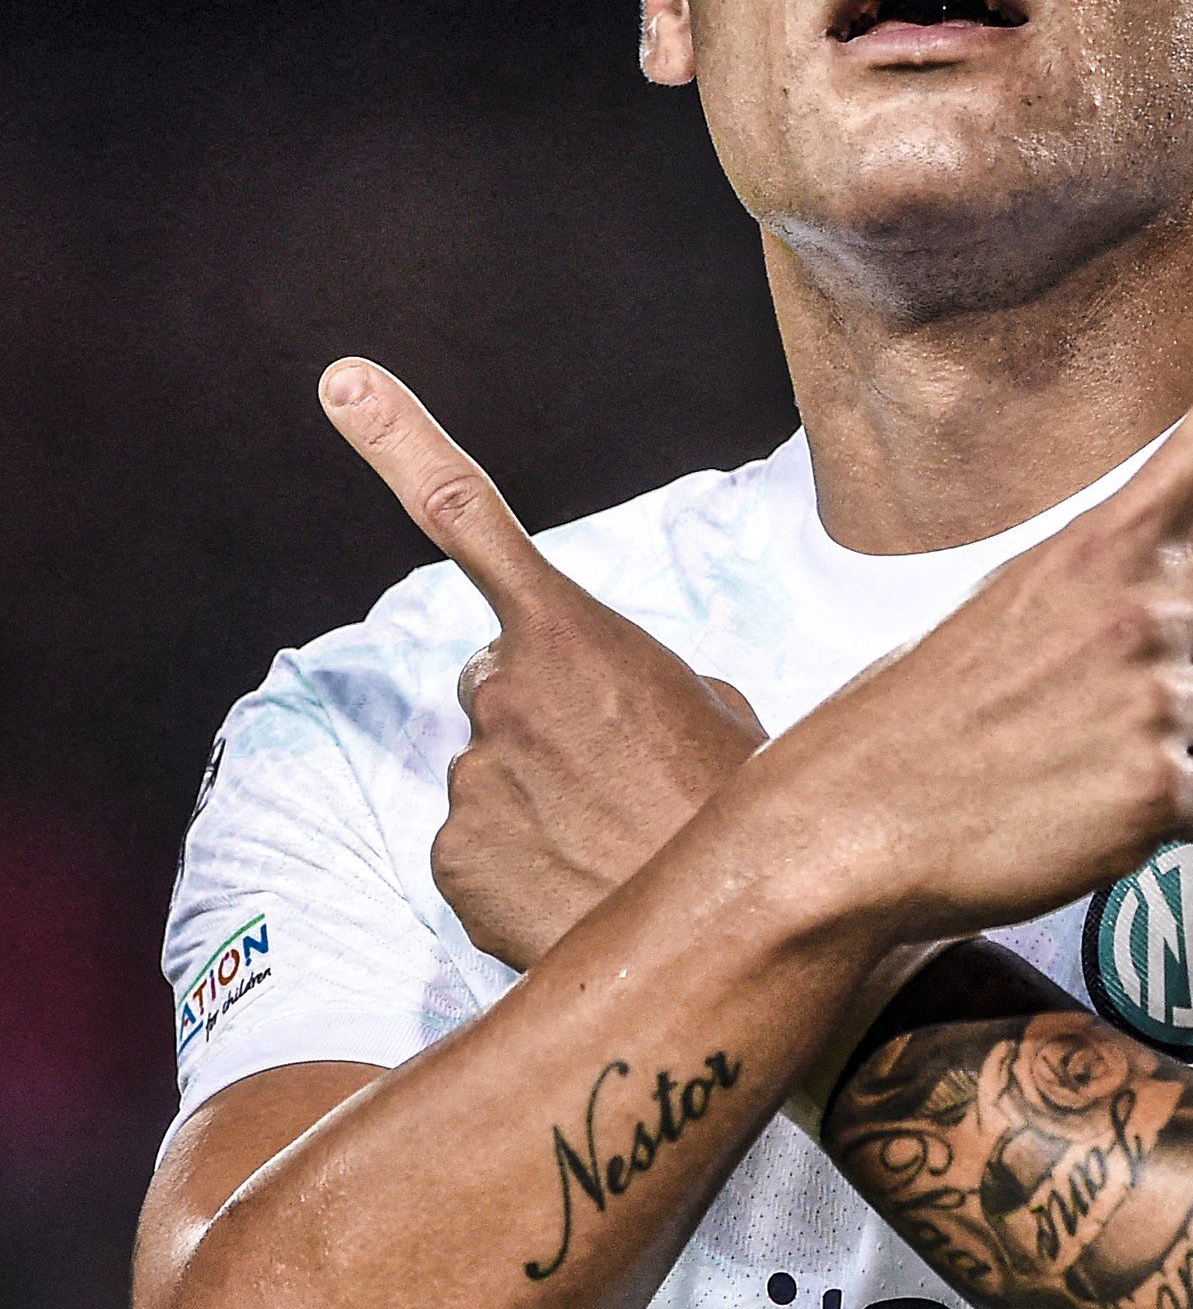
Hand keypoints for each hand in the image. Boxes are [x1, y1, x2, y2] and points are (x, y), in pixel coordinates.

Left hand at [319, 362, 764, 967]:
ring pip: (492, 775)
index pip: (469, 519)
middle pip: (497, 686)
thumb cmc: (736, 807)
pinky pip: (476, 849)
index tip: (341, 383)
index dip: (398, 442)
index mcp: (572, 633)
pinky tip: (579, 887)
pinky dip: (519, 869)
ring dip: (542, 801)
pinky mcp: (452, 860)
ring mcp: (469, 779)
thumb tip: (622, 717)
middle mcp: (502, 692)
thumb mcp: (717, 712)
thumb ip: (643, 685)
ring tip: (616, 841)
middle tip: (618, 773)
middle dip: (541, 718)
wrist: (736, 925)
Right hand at [728, 288, 1192, 943]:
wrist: (853, 819)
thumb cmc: (933, 713)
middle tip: (1120, 697)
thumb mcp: (1016, 603)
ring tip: (1097, 761)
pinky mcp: (1157, 790)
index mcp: (1099, 543)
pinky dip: (1173, 822)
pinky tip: (1092, 817)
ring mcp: (1152, 697)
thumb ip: (1114, 585)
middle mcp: (1139, 603)